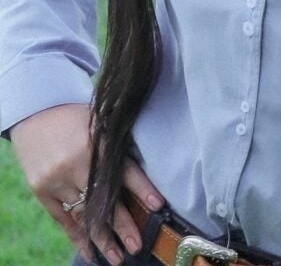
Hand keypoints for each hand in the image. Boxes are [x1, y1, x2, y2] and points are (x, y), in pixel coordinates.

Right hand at [10, 103, 163, 264]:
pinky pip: (63, 220)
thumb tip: (146, 167)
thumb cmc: (77, 118)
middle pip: (104, 200)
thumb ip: (118, 145)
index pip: (124, 170)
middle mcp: (77, 163)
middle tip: (138, 246)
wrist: (36, 113)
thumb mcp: (102, 122)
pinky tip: (90, 252)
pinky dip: (78, 237)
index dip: (142, 188)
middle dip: (123, 226)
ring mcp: (57, 179)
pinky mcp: (42, 190)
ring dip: (102, 239)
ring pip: (84, 215)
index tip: (158, 206)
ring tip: (117, 257)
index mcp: (98, 142)